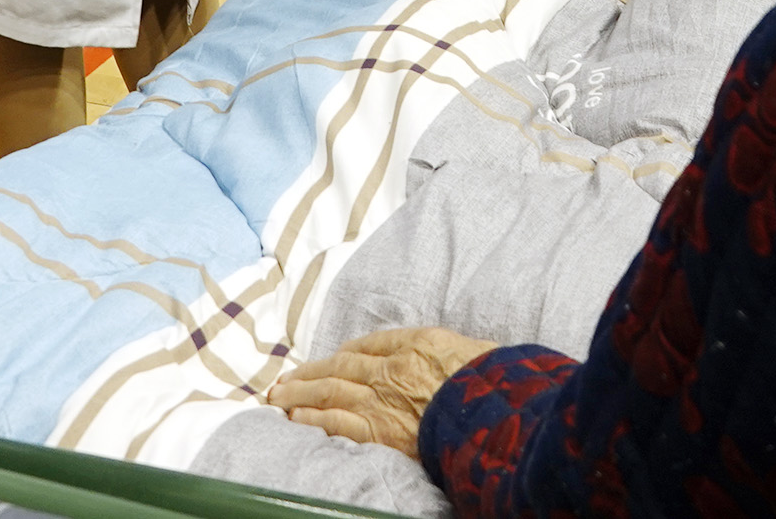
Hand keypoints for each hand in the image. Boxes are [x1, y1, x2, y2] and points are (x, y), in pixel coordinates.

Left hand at [267, 326, 498, 456]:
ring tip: (278, 397)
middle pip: (341, 365)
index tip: (333, 357)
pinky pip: (336, 422)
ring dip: (300, 393)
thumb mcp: (482, 353)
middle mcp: (393, 368)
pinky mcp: (379, 431)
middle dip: (310, 372)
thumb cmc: (497, 385)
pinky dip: (312, 419)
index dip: (348, 352)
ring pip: (329, 390)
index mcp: (418, 344)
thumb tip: (459, 357)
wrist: (496, 415)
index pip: (372, 344)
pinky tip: (294, 419)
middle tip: (286, 377)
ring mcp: (382, 400)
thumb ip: (459, 354)